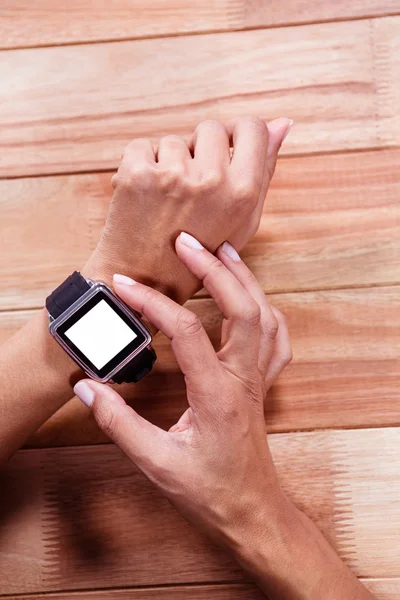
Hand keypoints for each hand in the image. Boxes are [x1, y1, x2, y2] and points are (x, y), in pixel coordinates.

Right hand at [74, 235, 374, 599]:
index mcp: (217, 395)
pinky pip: (276, 338)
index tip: (124, 286)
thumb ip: (119, 424)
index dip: (153, 303)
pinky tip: (254, 298)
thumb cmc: (210, 491)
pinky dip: (267, 310)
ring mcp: (258, 380)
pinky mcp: (262, 385)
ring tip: (224, 251)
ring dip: (246, 280)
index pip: (187, 332)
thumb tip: (88, 389)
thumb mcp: (156, 462)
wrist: (251, 511)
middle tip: (189, 242)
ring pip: (265, 316)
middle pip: (243, 309)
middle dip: (216, 269)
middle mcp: (244, 379)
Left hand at [83, 117, 291, 303]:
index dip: (237, 136)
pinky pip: (143, 146)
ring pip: (175, 140)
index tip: (225, 151)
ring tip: (166, 201)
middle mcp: (211, 180)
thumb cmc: (199, 253)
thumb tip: (283, 123)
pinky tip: (143, 197)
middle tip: (191, 189)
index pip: (252, 127)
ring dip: (169, 162)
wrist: (145, 281)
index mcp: (243, 192)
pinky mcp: (136, 174)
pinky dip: (140, 165)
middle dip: (200, 150)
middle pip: (211, 128)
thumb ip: (265, 170)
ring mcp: (171, 176)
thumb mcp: (244, 220)